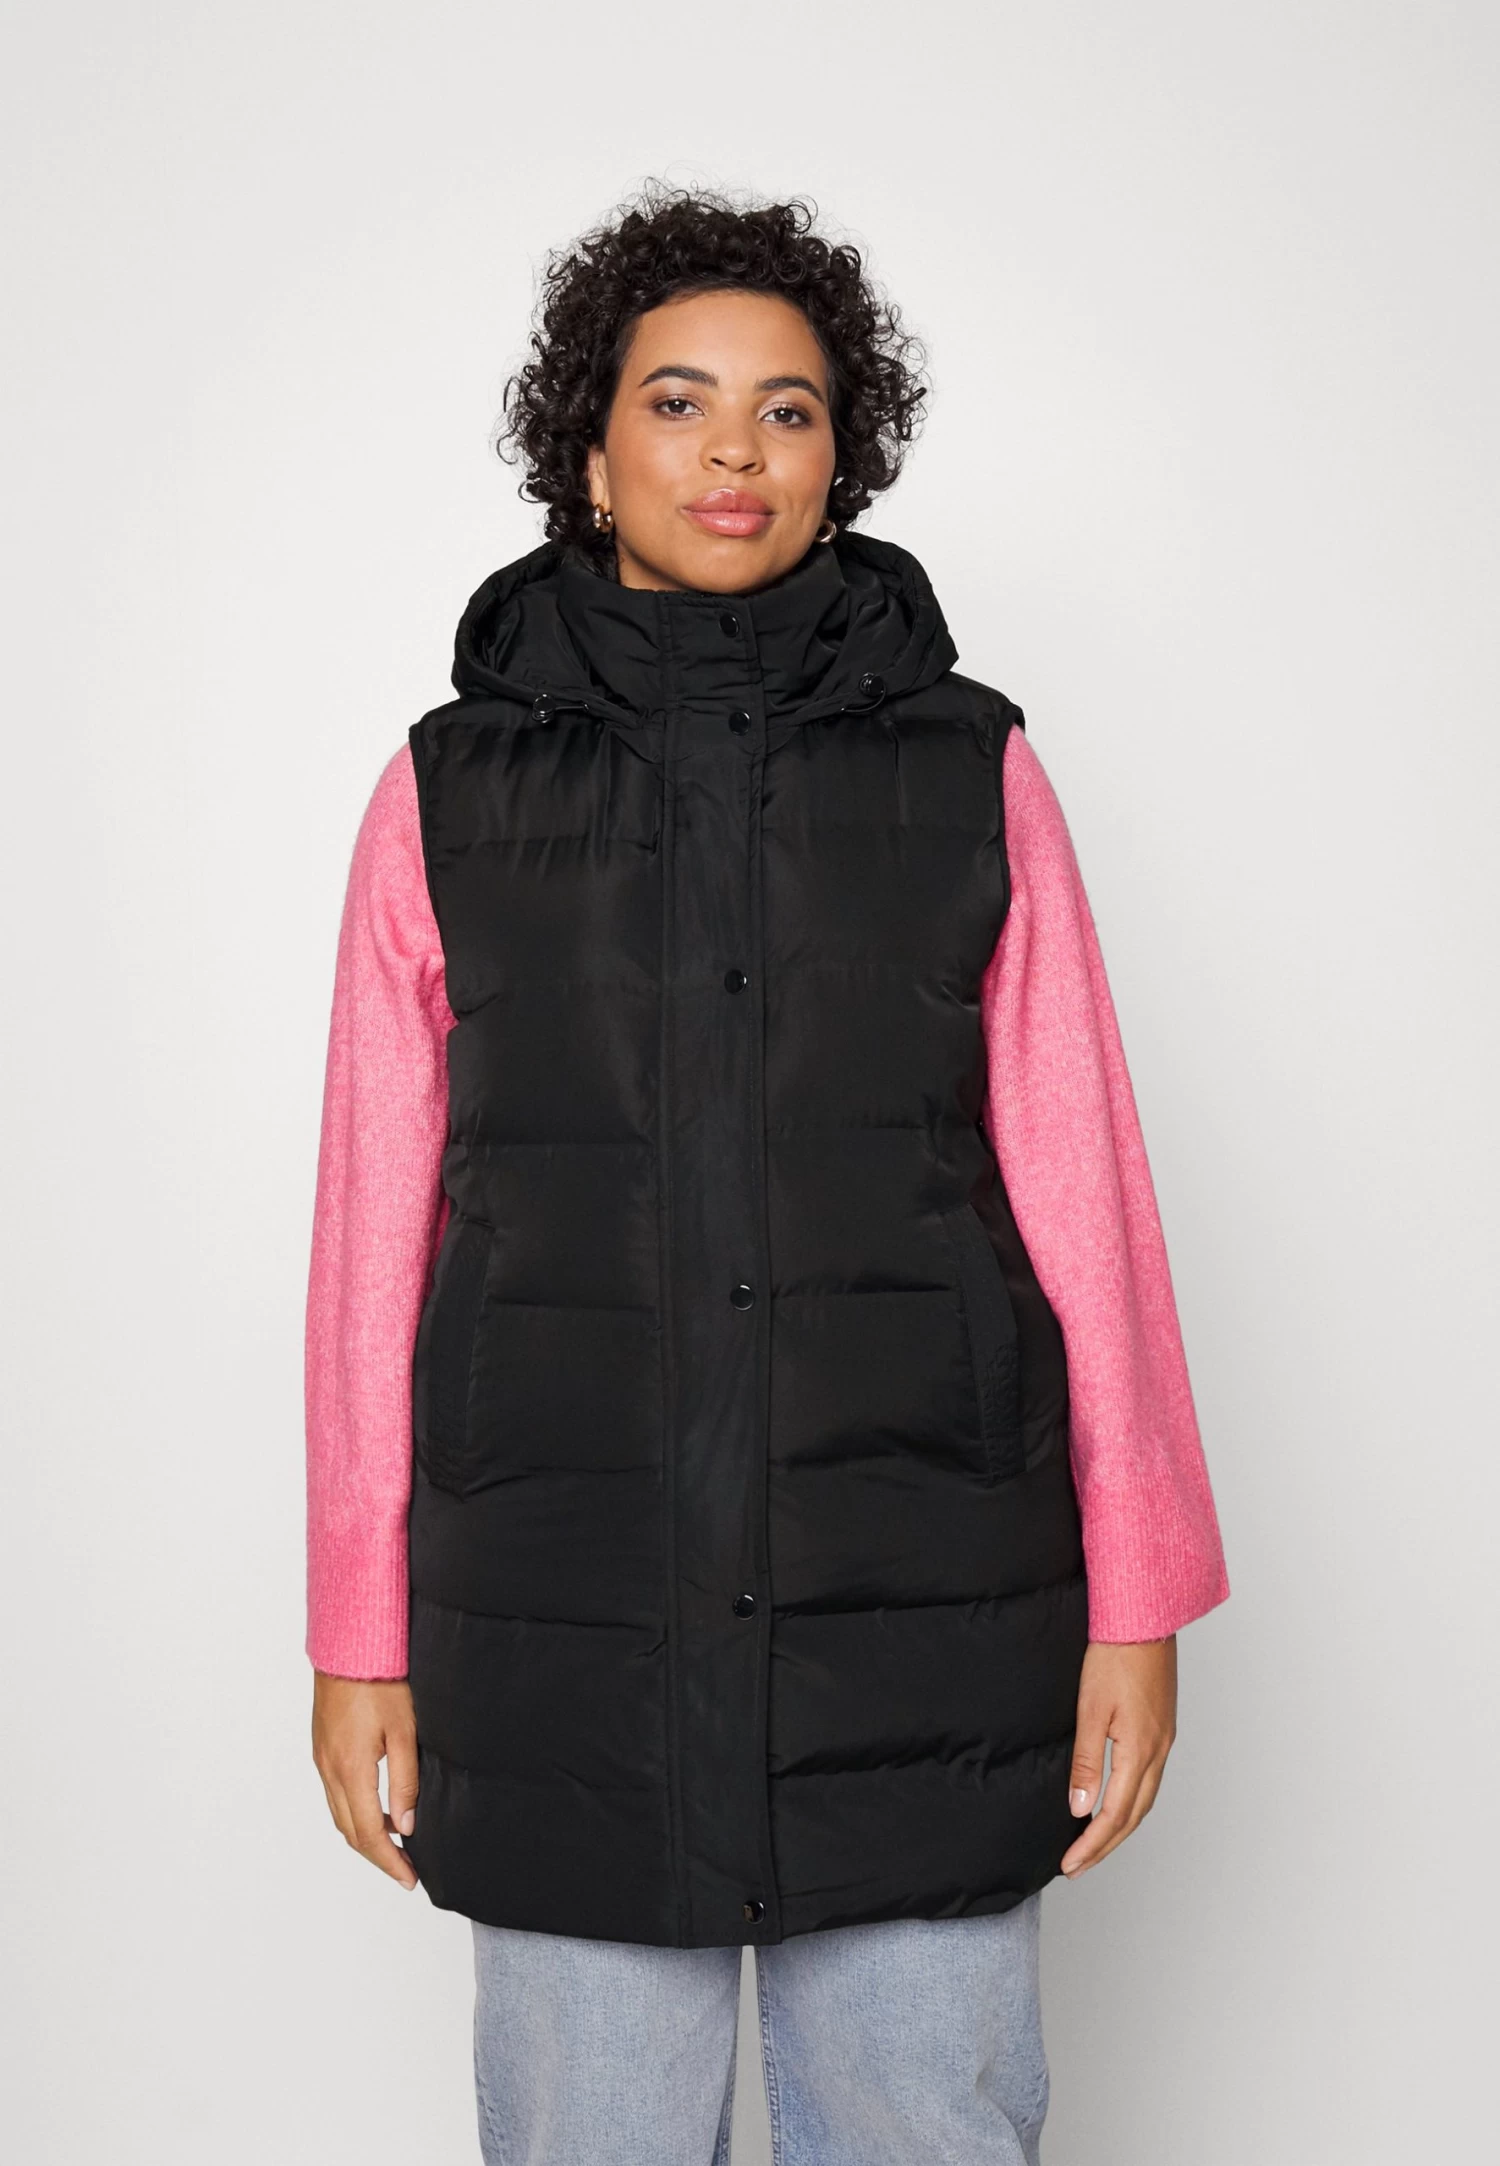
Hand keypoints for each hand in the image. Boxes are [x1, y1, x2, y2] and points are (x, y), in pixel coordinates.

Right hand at [311, 1672, 419, 1889]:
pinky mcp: (322, 1748)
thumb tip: (406, 1827)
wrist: (349, 1646)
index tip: (409, 1880)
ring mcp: (322, 1759)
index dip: (390, 1861)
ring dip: (365, 1835)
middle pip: (350, 1831)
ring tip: (397, 1844)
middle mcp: (330, 1770)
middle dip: (378, 1856)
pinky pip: (335, 1794)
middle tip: (406, 1870)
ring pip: (340, 1815)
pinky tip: (378, 1809)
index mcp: (351, 1770)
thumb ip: (405, 1782)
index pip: (368, 1834)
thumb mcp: (405, 1731)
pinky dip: (355, 1812)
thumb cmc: (380, 1680)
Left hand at [1059, 1637, 1176, 1877]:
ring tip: (1094, 1844)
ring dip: (1119, 1827)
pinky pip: (1149, 1780)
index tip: (1070, 1864)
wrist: (1144, 1620)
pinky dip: (1131, 1802)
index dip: (1091, 1844)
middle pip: (1133, 1816)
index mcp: (1141, 1751)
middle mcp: (1159, 1752)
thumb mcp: (1090, 1710)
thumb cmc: (1114, 1657)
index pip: (1114, 1814)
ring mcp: (1164, 1741)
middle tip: (1078, 1866)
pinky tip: (1116, 1803)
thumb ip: (1086, 1762)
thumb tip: (1079, 1808)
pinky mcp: (1163, 1728)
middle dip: (1105, 1845)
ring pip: (1144, 1800)